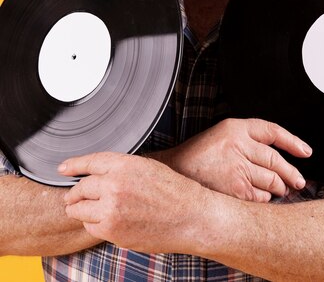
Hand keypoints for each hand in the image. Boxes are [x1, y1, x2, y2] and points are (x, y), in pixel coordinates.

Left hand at [59, 152, 209, 251]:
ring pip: (80, 210)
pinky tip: (106, 221)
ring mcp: (112, 210)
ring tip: (88, 210)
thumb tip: (98, 174)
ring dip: (81, 210)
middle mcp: (114, 185)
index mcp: (124, 165)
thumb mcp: (147, 167)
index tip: (62, 168)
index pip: (89, 162)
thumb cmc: (174, 191)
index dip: (73, 165)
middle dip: (74, 194)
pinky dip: (94, 225)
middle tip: (73, 197)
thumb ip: (121, 168)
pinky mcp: (113, 231)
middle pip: (80, 188)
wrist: (190, 217)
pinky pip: (91, 227)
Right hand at [151, 118, 311, 202]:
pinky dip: (264, 200)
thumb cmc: (196, 157)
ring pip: (271, 180)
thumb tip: (278, 158)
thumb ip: (246, 142)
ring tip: (281, 191)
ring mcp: (237, 168)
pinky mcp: (235, 190)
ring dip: (279, 188)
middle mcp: (237, 145)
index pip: (272, 131)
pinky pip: (260, 197)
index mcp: (234, 128)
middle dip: (291, 173)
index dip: (293, 141)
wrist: (173, 174)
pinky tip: (261, 198)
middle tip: (298, 180)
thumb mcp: (221, 136)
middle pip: (276, 160)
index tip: (305, 151)